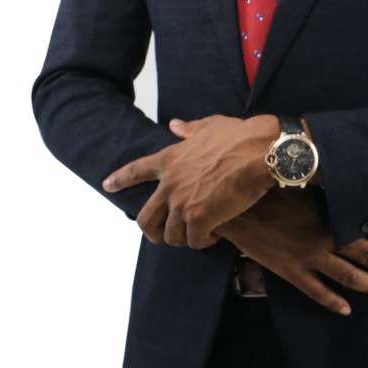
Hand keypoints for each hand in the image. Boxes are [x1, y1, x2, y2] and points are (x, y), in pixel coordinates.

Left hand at [101, 114, 276, 248]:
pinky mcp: (200, 218)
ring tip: (197, 235)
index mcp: (169, 159)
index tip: (107, 185)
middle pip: (145, 218)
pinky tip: (212, 236)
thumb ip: (189, 129)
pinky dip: (202, 242)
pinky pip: (193, 242)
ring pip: (169, 235)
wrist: (259, 151)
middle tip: (163, 235)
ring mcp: (183, 202)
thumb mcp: (210, 126)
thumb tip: (175, 125)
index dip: (120, 179)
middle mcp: (170, 183)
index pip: (136, 170)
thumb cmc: (239, 136)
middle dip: (152, 231)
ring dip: (182, 239)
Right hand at [215, 186, 367, 316]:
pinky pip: (316, 292)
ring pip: (346, 277)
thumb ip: (323, 183)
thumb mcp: (298, 181)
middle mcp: (321, 239)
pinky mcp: (290, 272)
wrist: (233, 210)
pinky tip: (347, 309)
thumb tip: (342, 169)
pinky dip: (333, 302)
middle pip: (364, 254)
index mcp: (325, 214)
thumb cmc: (266, 189)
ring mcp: (306, 259)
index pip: (365, 222)